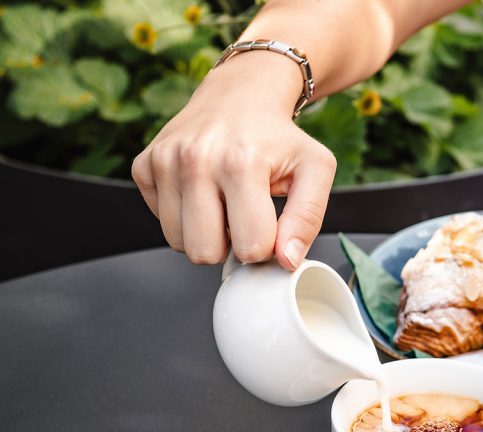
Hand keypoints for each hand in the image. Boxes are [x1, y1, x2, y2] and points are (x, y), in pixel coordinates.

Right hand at [132, 51, 335, 268]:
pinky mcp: (143, 165)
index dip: (266, 246)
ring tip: (225, 203)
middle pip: (204, 253)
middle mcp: (195, 160)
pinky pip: (160, 222)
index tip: (271, 223)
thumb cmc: (280, 137)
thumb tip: (287, 261)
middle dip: (229, 246)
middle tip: (245, 217)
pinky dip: (183, 216)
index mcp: (241, 163)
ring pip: (178, 243)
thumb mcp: (315, 170)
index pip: (250, 247)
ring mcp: (163, 161)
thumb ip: (308, 218)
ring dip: (206, 233)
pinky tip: (203, 191)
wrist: (241, 95)